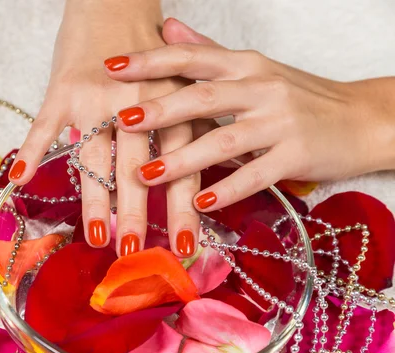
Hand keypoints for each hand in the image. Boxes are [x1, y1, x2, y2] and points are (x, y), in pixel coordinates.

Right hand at [10, 2, 205, 257]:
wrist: (115, 5)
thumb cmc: (152, 54)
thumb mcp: (184, 90)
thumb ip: (192, 132)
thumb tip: (207, 186)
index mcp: (172, 109)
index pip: (181, 168)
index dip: (182, 209)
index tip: (183, 247)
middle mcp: (138, 105)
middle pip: (136, 169)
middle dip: (136, 214)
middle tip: (134, 251)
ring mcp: (97, 97)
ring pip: (93, 157)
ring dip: (94, 200)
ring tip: (97, 236)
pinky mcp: (63, 89)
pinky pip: (45, 125)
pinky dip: (33, 151)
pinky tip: (20, 179)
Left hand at [107, 18, 394, 211]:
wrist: (363, 118)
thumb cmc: (300, 96)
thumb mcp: (255, 68)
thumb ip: (208, 51)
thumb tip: (167, 28)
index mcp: (246, 65)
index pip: (191, 58)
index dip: (151, 61)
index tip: (112, 67)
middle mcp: (261, 88)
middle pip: (202, 97)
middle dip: (159, 110)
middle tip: (121, 121)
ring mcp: (280, 122)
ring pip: (224, 140)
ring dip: (183, 159)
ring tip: (147, 176)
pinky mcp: (297, 155)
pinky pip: (256, 174)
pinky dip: (228, 189)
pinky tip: (201, 203)